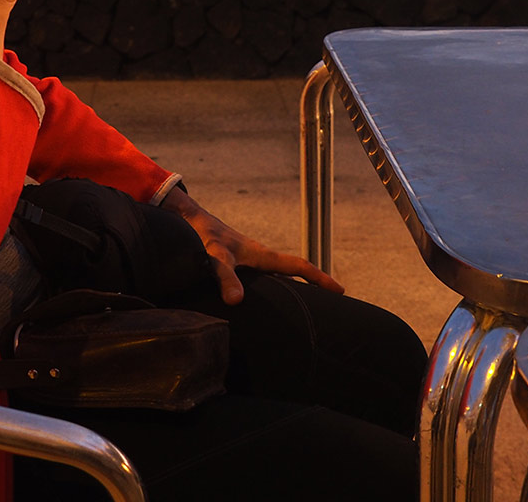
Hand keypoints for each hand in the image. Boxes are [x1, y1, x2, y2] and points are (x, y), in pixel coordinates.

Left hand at [161, 185, 343, 304]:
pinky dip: (276, 288)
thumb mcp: (214, 258)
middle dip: (314, 285)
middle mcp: (260, 256)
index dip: (320, 279)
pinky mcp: (239, 263)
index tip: (341, 291)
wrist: (187, 220)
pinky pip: (265, 277)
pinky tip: (269, 301)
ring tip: (306, 308)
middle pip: (294, 272)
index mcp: (262, 255)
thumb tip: (237, 301)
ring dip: (295, 288)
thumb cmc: (201, 236)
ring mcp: (250, 259)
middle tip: (333, 303)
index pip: (299, 267)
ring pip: (280, 275)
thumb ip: (225, 278)